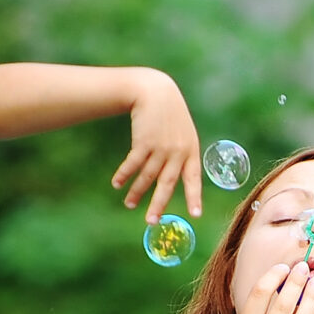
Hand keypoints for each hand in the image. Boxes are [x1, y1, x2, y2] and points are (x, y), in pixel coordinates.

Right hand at [112, 69, 201, 221]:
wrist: (155, 90)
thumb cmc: (170, 115)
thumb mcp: (183, 133)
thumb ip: (181, 155)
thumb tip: (170, 181)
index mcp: (191, 150)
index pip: (193, 178)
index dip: (193, 197)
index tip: (195, 215)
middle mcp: (177, 151)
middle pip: (167, 183)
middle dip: (158, 204)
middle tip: (151, 222)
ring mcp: (161, 146)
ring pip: (147, 176)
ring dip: (136, 192)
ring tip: (130, 205)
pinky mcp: (144, 141)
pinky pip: (133, 163)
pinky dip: (124, 174)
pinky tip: (117, 184)